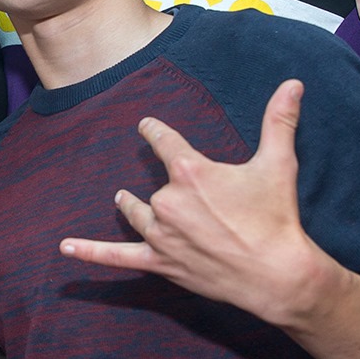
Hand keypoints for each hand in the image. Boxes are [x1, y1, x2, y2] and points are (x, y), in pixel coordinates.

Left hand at [59, 80, 339, 329]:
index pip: (163, 140)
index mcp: (190, 172)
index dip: (154, 131)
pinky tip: (66, 249)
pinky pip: (116, 257)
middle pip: (154, 185)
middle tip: (173, 187)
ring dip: (130, 206)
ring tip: (121, 198)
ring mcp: (161, 234)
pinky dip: (90, 253)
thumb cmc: (276, 218)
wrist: (277, 274)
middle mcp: (168, 201)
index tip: (146, 125)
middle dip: (166, 185)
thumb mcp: (278, 164)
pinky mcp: (160, 263)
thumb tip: (293, 83)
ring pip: (135, 214)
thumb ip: (280, 121)